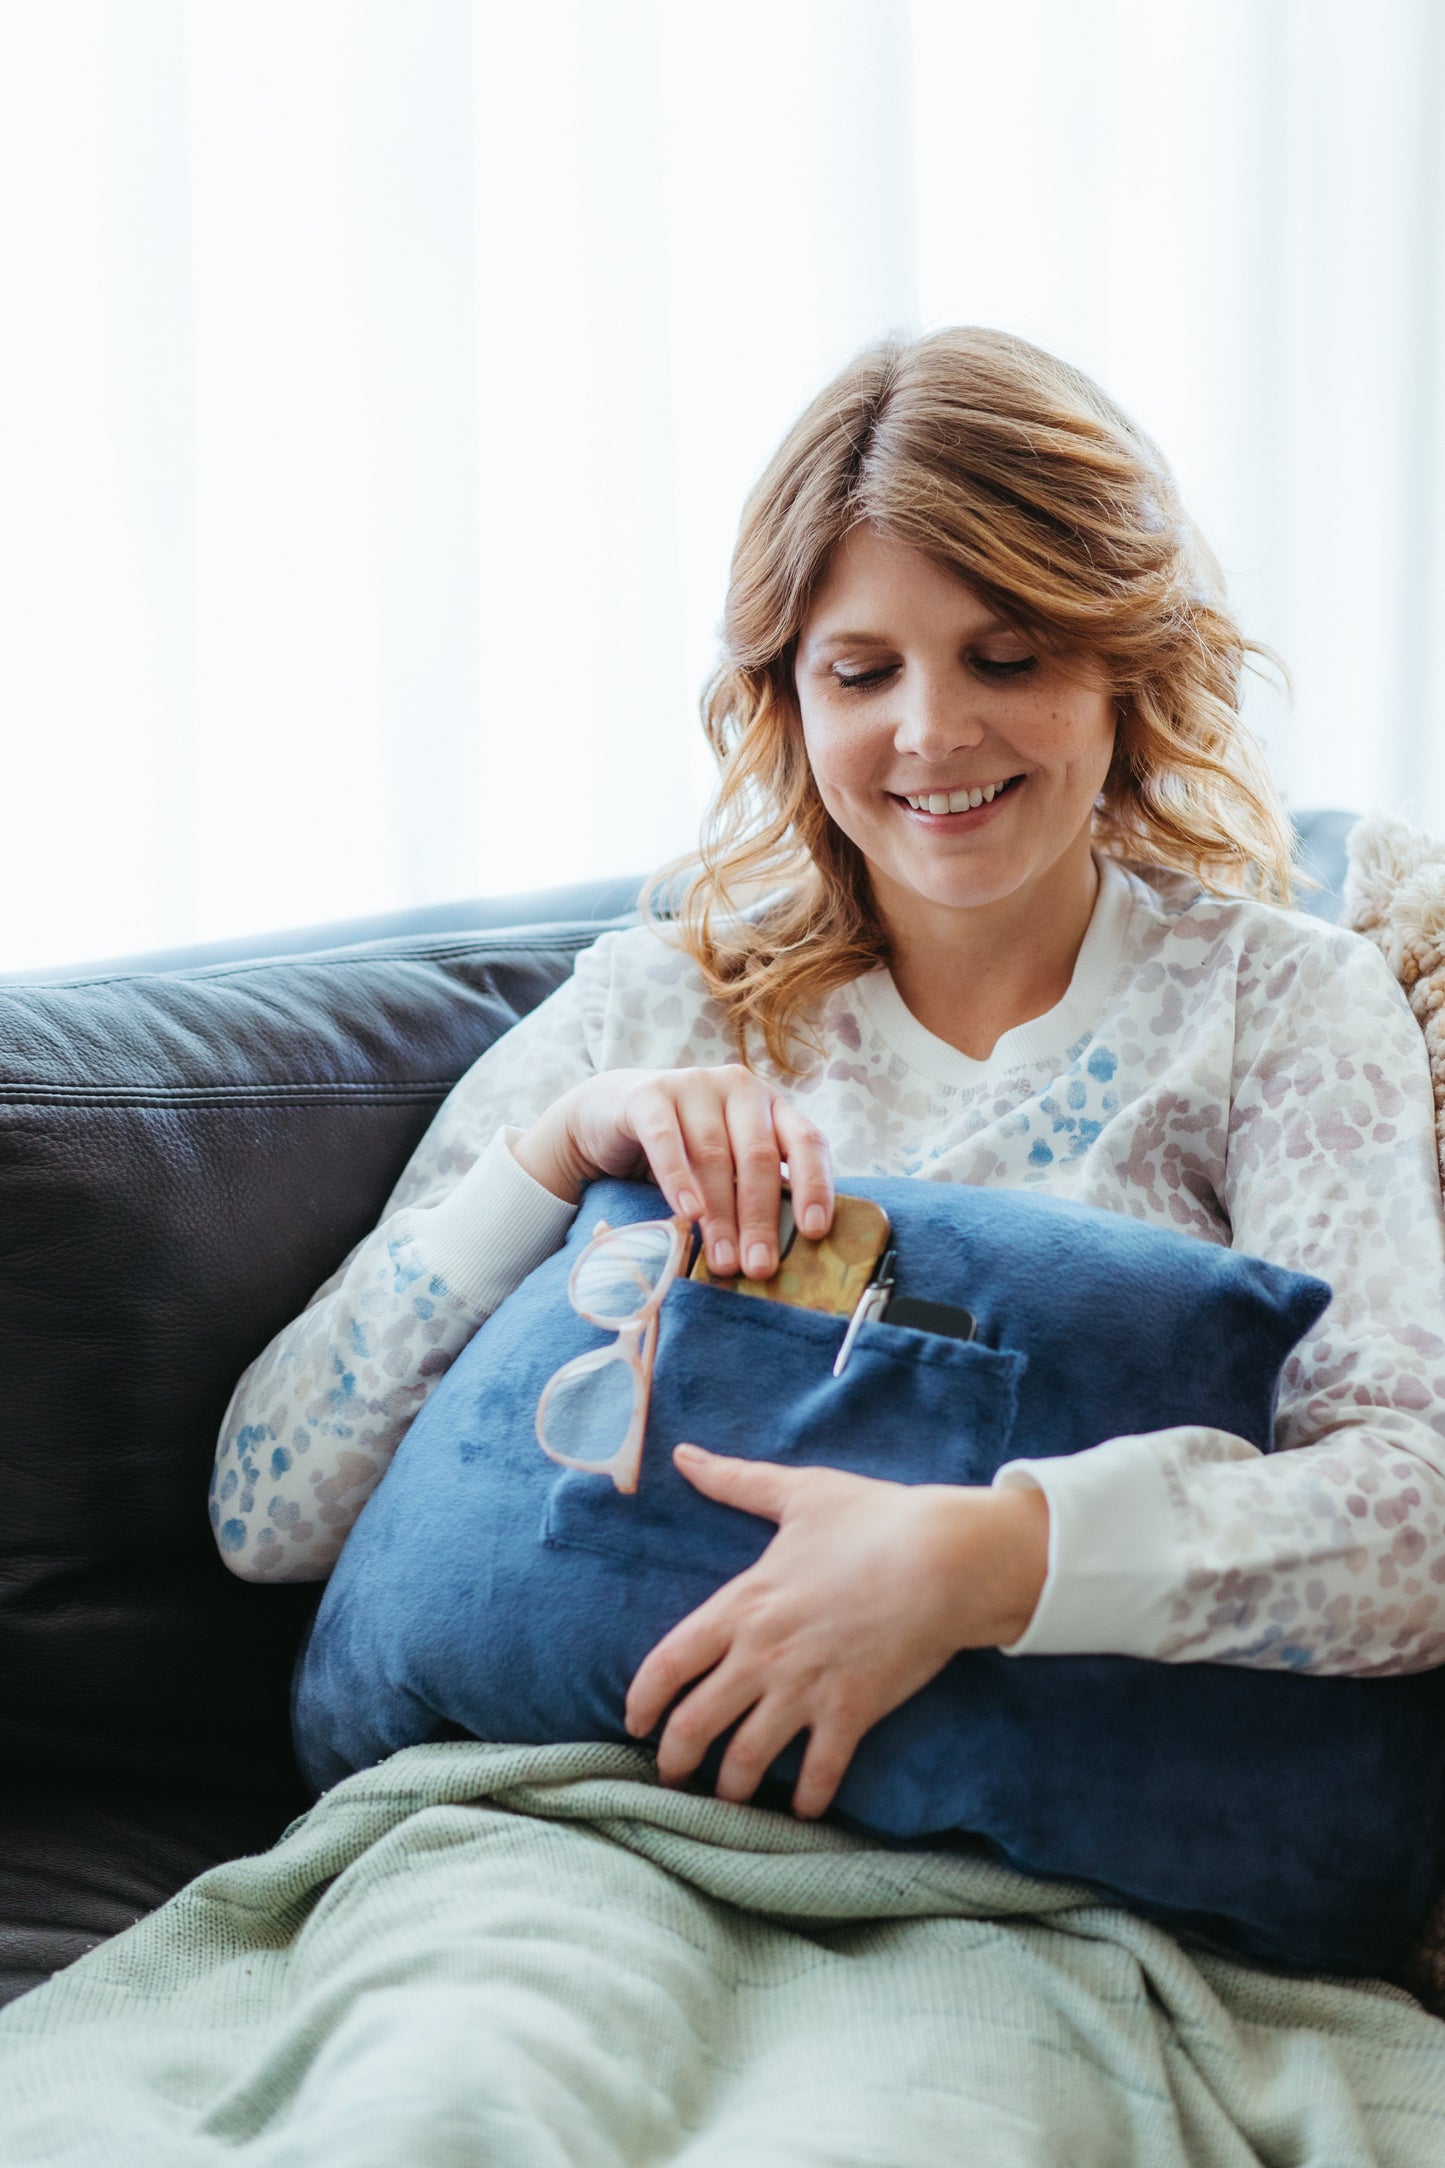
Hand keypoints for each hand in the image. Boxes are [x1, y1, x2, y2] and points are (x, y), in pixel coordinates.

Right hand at [512, 1066, 833, 1279]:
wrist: (608, 1115)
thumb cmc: (682, 1150)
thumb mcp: (726, 1164)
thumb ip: (750, 1191)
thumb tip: (774, 1255)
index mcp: (771, 1106)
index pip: (806, 1142)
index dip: (814, 1185)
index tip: (815, 1232)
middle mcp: (740, 1088)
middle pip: (759, 1156)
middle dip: (761, 1217)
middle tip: (759, 1267)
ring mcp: (695, 1085)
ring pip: (714, 1155)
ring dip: (720, 1214)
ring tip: (723, 1259)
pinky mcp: (650, 1095)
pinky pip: (666, 1140)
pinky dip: (678, 1180)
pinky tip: (687, 1214)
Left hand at [624, 1446, 1049, 1818]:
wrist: (943, 1559)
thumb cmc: (872, 1520)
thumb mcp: (797, 1493)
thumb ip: (734, 1480)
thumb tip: (684, 1454)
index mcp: (742, 1605)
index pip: (668, 1663)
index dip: (642, 1700)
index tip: (633, 1723)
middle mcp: (762, 1655)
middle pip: (695, 1725)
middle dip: (675, 1760)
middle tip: (671, 1779)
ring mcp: (805, 1689)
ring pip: (747, 1759)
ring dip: (730, 1790)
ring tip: (725, 1805)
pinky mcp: (852, 1712)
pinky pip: (819, 1772)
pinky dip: (806, 1800)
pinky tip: (800, 1812)